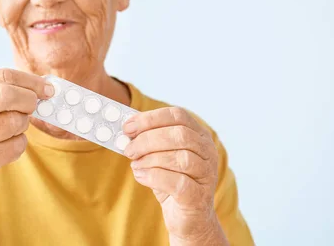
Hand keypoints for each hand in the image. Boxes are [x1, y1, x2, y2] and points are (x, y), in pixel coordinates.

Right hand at [0, 68, 53, 193]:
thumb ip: (1, 90)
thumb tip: (42, 86)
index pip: (4, 76)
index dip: (31, 82)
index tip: (48, 89)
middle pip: (7, 95)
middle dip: (28, 101)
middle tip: (33, 107)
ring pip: (14, 123)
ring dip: (22, 126)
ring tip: (10, 130)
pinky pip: (15, 147)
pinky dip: (17, 145)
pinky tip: (5, 145)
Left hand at [122, 106, 223, 242]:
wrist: (188, 218)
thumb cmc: (171, 182)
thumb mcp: (160, 157)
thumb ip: (148, 141)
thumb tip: (125, 130)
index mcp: (199, 135)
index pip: (178, 115)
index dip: (150, 118)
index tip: (128, 127)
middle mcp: (208, 152)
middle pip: (179, 135)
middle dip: (148, 139)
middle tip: (128, 148)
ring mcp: (207, 174)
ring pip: (179, 158)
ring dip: (150, 159)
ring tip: (135, 164)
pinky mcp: (198, 197)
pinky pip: (177, 182)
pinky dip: (154, 177)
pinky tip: (140, 177)